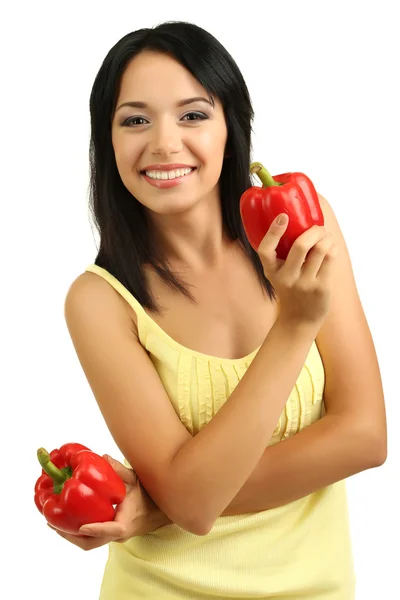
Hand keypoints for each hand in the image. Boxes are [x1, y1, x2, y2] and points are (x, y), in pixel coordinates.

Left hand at [47, 455, 170, 550]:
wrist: (160, 511)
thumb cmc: (148, 495)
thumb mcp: (136, 479)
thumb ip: (120, 469)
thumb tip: (102, 457)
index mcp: (126, 523)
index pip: (111, 530)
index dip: (96, 529)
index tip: (81, 526)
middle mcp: (117, 535)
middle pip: (91, 543)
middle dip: (70, 536)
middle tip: (53, 524)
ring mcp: (112, 538)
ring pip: (88, 543)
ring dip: (70, 536)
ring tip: (52, 523)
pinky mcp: (108, 536)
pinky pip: (90, 538)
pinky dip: (76, 532)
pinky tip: (64, 520)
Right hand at [257, 214, 338, 325]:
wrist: (299, 319)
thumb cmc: (290, 289)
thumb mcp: (277, 274)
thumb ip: (281, 254)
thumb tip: (297, 222)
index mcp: (271, 271)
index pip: (265, 250)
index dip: (273, 232)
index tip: (283, 217)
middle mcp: (286, 277)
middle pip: (301, 245)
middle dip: (314, 230)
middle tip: (318, 228)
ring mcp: (305, 283)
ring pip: (321, 249)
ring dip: (327, 237)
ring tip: (326, 236)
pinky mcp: (321, 287)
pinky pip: (331, 258)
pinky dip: (333, 248)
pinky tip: (331, 247)